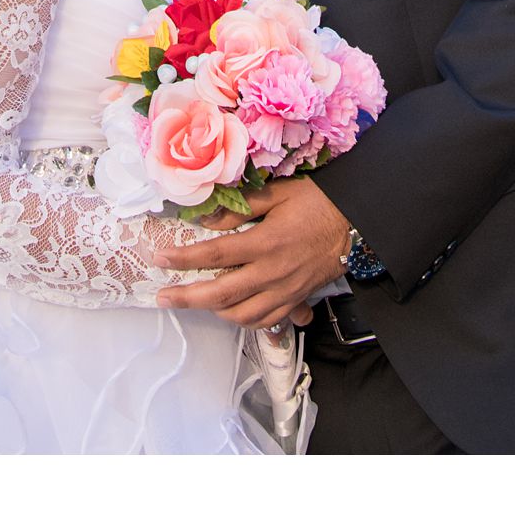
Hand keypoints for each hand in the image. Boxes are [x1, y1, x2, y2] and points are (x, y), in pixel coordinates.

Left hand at [153, 176, 350, 329]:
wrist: (353, 220)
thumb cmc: (316, 200)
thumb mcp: (277, 193)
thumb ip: (241, 207)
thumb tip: (207, 221)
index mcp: (266, 242)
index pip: (216, 254)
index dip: (185, 259)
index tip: (160, 258)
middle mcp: (273, 272)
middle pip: (222, 293)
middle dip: (188, 298)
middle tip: (163, 297)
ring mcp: (285, 291)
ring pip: (242, 315)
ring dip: (214, 312)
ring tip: (194, 301)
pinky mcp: (295, 300)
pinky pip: (265, 321)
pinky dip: (243, 320)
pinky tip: (229, 311)